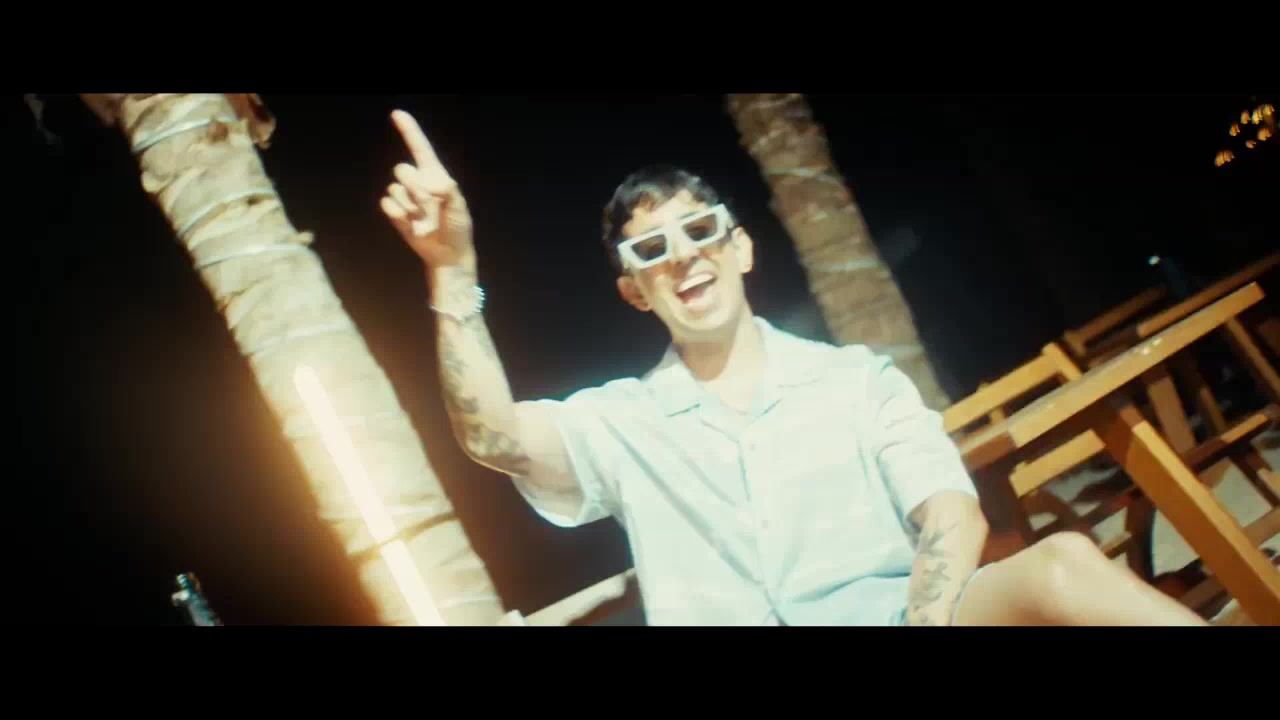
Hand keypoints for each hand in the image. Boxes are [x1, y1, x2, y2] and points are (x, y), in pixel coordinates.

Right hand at [380, 110, 474, 270]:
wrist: (448, 254)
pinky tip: (412, 225)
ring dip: (410, 206)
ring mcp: (406, 198)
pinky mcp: (396, 212)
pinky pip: (387, 204)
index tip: (397, 113)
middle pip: (401, 169)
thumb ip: (448, 190)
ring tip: (424, 219)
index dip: (409, 130)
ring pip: (395, 190)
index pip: (420, 148)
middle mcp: (418, 183)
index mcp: (435, 176)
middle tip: (429, 206)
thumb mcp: (460, 207)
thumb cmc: (458, 228)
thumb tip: (430, 183)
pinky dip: (399, 215)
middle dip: (413, 187)